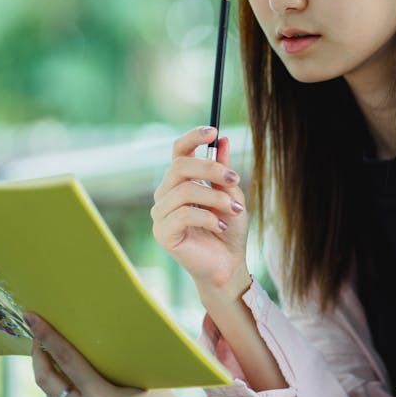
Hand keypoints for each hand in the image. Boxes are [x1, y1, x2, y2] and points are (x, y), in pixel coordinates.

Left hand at [26, 313, 215, 396]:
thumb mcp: (144, 379)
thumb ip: (118, 362)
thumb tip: (103, 334)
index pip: (66, 360)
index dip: (47, 336)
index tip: (33, 317)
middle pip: (46, 380)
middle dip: (38, 354)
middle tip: (37, 334)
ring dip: (47, 374)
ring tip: (49, 355)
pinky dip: (60, 392)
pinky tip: (67, 382)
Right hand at [151, 127, 250, 294]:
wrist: (228, 265)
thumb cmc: (229, 230)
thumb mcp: (231, 195)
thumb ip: (224, 171)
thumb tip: (223, 141)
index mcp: (181, 182)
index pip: (179, 152)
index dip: (193, 138)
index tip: (214, 131)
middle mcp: (166, 194)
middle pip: (180, 167)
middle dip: (211, 169)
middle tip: (235, 179)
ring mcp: (161, 214)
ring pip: (185, 191)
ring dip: (216, 198)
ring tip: (235, 210)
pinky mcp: (163, 233)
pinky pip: (183, 214)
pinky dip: (208, 217)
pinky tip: (221, 225)